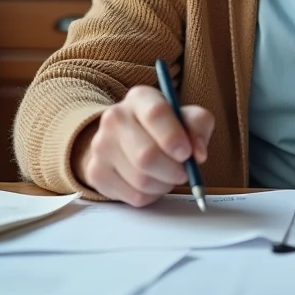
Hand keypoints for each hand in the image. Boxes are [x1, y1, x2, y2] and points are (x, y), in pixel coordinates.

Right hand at [73, 85, 213, 207]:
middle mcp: (115, 117)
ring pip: (141, 180)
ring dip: (164, 185)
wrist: (127, 140)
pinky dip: (151, 196)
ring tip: (168, 176)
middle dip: (173, 170)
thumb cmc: (165, 128)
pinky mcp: (96, 173)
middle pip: (146, 155)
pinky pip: (133, 196)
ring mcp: (101, 146)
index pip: (155, 114)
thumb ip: (198, 127)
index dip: (174, 137)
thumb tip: (198, 154)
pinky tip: (153, 183)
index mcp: (140, 97)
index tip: (187, 153)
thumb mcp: (188, 118)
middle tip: (184, 172)